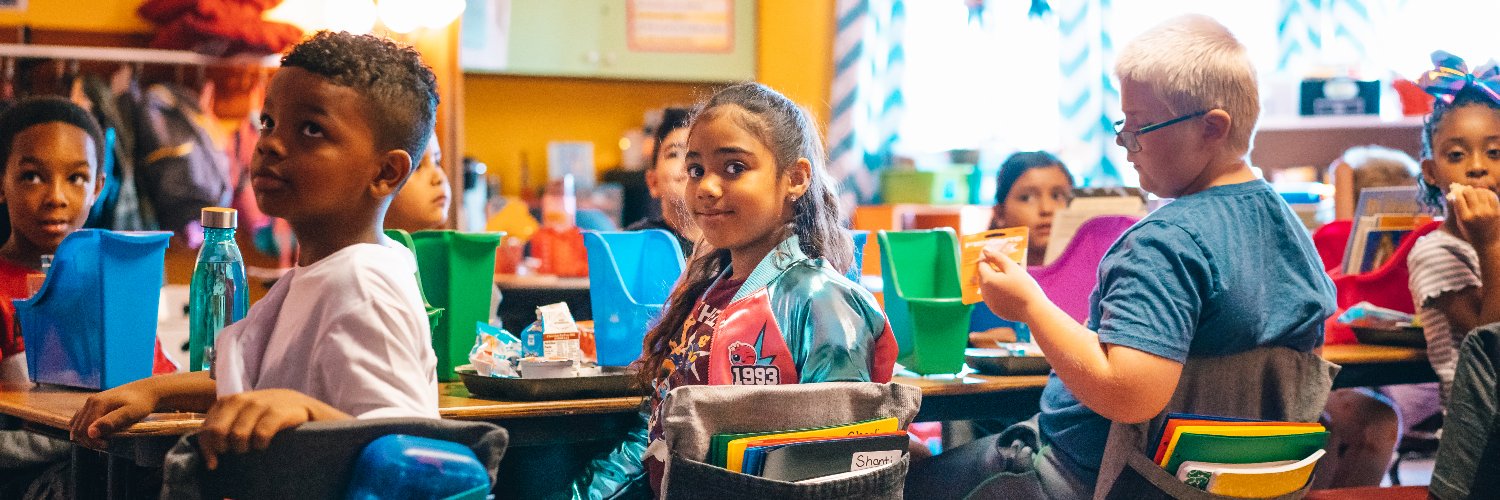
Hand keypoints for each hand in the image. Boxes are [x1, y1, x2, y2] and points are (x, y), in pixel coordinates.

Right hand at [69, 385, 158, 448]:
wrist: (147, 391)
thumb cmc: (141, 403)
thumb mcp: (130, 413)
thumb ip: (111, 422)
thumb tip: (91, 433)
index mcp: (97, 404)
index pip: (83, 430)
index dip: (92, 441)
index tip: (107, 445)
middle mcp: (90, 402)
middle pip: (78, 429)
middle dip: (88, 440)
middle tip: (105, 445)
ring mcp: (90, 402)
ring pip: (76, 425)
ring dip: (85, 436)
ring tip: (102, 440)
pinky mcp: (92, 405)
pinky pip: (79, 420)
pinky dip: (84, 430)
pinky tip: (97, 434)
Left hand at [196, 389, 349, 469]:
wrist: (313, 411)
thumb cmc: (278, 419)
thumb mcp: (251, 417)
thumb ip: (230, 424)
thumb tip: (208, 449)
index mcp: (232, 401)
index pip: (207, 426)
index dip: (206, 448)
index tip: (214, 464)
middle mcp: (243, 399)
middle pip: (217, 431)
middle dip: (224, 449)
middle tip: (237, 455)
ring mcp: (261, 403)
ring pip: (238, 435)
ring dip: (244, 449)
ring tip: (254, 449)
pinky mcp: (279, 410)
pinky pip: (260, 434)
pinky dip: (261, 445)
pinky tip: (266, 446)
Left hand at [976, 246, 1046, 321]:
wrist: (1034, 310)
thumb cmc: (1024, 287)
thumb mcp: (1012, 268)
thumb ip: (997, 258)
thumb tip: (985, 250)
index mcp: (987, 280)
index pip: (982, 264)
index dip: (989, 258)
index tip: (1000, 257)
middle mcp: (984, 292)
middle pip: (983, 276)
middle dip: (992, 270)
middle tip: (1008, 268)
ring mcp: (989, 303)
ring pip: (988, 287)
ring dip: (995, 281)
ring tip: (1012, 280)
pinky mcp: (995, 310)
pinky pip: (993, 297)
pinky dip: (999, 292)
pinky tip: (1012, 292)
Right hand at [1452, 186, 1499, 248]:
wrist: (1488, 243)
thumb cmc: (1471, 233)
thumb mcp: (1460, 223)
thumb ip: (1458, 209)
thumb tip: (1456, 193)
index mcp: (1465, 218)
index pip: (1459, 198)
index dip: (1457, 194)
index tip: (1457, 194)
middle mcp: (1476, 214)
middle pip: (1469, 192)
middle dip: (1466, 191)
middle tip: (1465, 192)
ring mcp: (1488, 212)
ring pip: (1481, 192)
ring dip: (1476, 191)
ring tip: (1474, 193)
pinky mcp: (1496, 211)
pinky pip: (1491, 196)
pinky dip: (1486, 193)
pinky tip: (1483, 195)